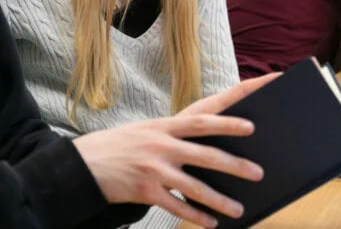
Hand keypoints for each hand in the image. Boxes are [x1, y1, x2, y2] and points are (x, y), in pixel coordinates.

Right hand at [73, 74, 278, 227]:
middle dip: (234, 165)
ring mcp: (154, 169)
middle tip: (258, 172)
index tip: (251, 126)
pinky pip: (177, 207)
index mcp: (163, 126)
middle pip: (206, 155)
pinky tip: (211, 223)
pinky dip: (196, 217)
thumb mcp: (145, 130)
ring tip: (239, 209)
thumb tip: (205, 144)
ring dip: (219, 200)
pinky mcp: (145, 191)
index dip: (227, 123)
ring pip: (195, 186)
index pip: (201, 121)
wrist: (82, 164)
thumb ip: (172, 135)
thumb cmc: (119, 146)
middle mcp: (161, 145)